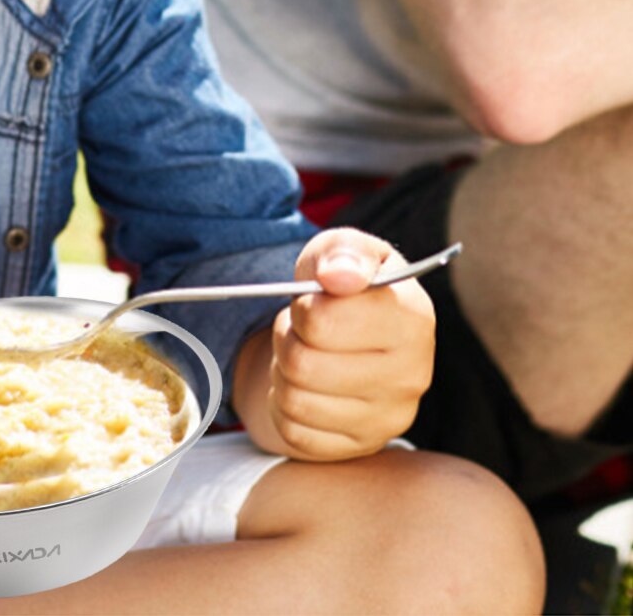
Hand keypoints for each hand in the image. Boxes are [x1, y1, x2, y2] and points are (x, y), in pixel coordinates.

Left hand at [265, 228, 434, 459]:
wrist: (353, 333)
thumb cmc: (346, 286)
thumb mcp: (344, 250)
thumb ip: (343, 253)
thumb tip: (338, 276)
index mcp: (412, 319)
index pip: (321, 321)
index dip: (301, 306)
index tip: (311, 300)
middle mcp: (412, 375)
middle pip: (302, 364)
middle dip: (286, 338)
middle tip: (300, 329)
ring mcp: (390, 418)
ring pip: (294, 400)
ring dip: (283, 370)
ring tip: (305, 353)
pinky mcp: (363, 446)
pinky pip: (294, 432)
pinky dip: (284, 405)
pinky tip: (307, 386)